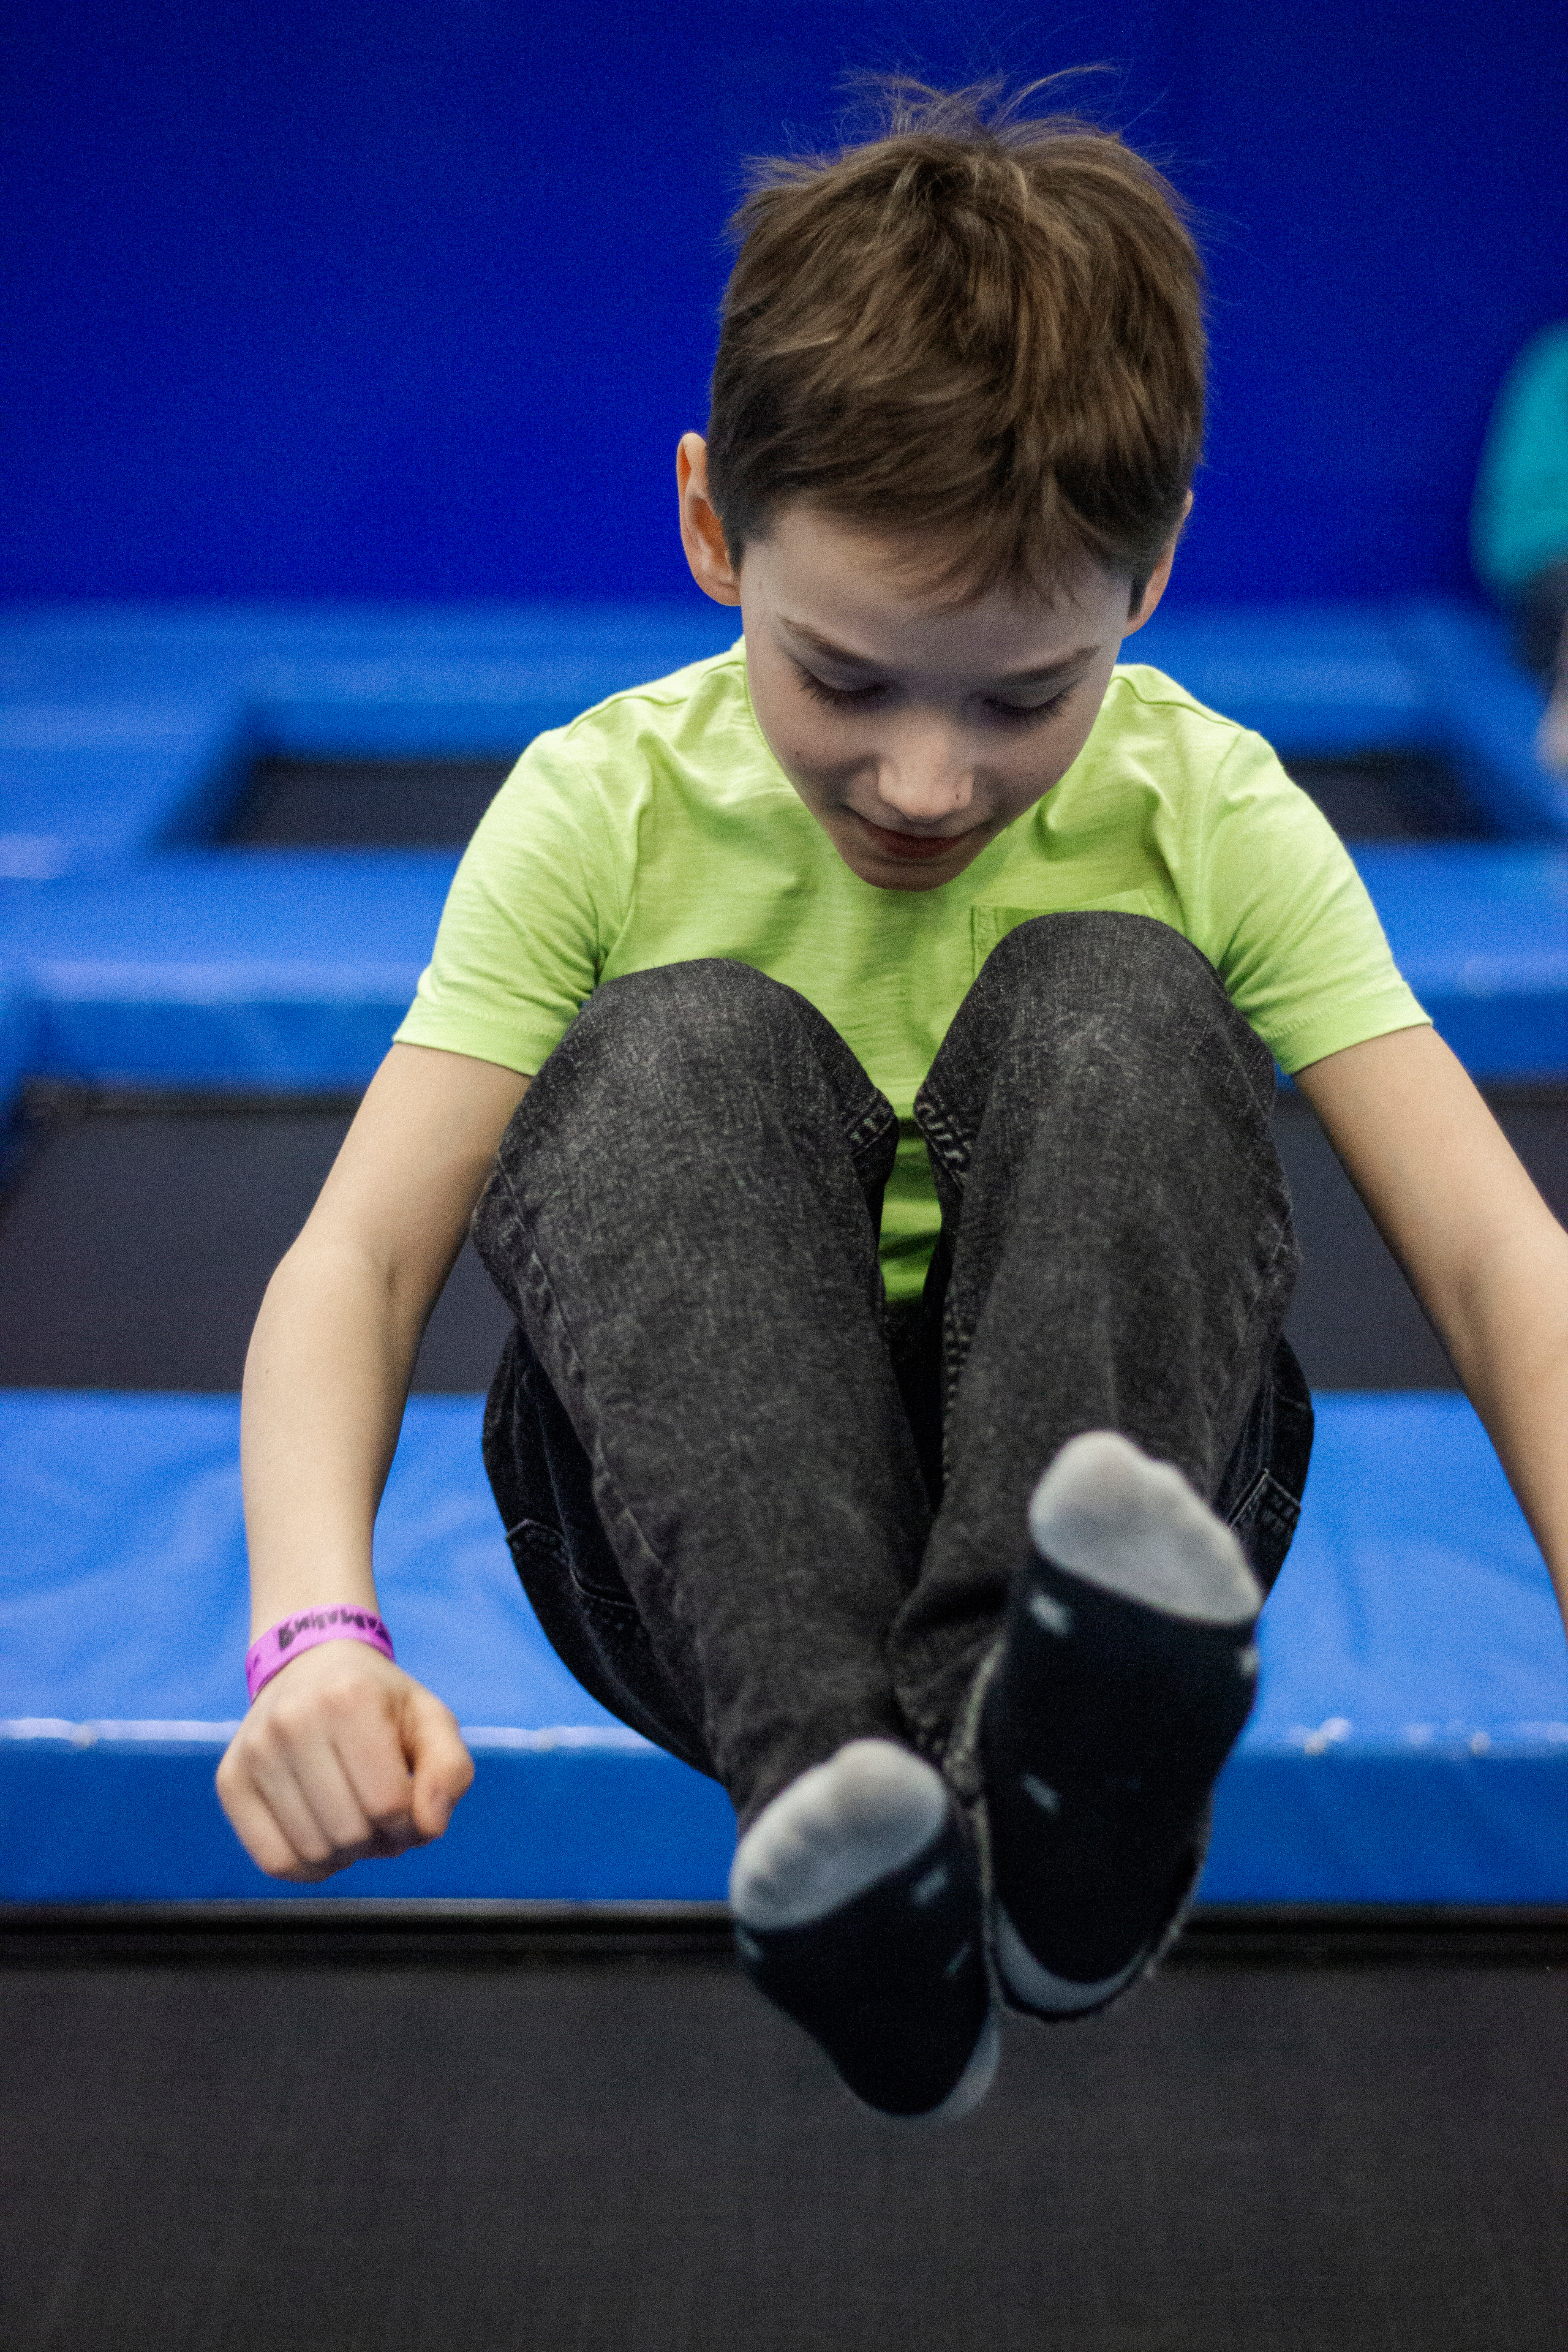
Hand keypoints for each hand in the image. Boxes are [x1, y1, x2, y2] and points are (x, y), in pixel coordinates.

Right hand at [216, 1639, 474, 1880]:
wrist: (311, 1663)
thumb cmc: (379, 1700)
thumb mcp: (430, 1719)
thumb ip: (450, 1771)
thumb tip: (429, 1827)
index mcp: (349, 1699)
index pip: (389, 1803)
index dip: (411, 1821)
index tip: (409, 1804)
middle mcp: (292, 1722)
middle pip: (350, 1833)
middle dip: (379, 1839)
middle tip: (381, 1815)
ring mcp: (254, 1752)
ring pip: (311, 1853)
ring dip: (345, 1855)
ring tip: (353, 1821)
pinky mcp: (230, 1780)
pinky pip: (273, 1861)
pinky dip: (308, 1867)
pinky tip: (323, 1837)